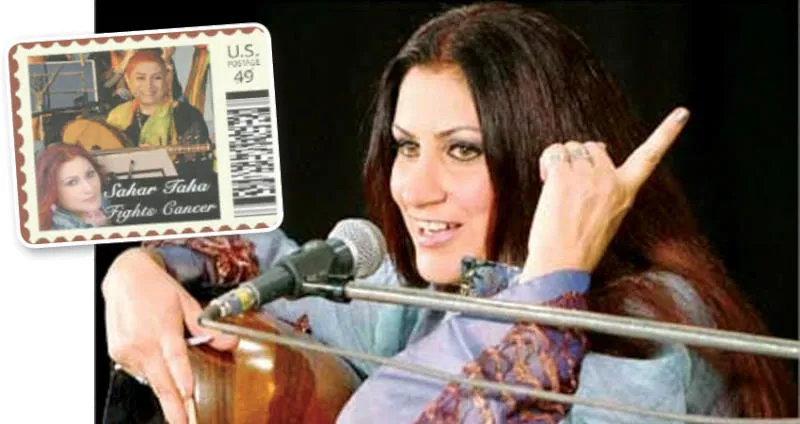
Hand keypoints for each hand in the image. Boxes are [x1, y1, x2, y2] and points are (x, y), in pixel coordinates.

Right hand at [102, 248, 238, 423]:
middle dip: (172, 405)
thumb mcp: (187, 303)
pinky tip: (154, 357)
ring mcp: (128, 350)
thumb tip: (230, 342)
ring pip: (150, 378)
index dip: (181, 378)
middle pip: (160, 380)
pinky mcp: (118, 354)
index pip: (175, 359)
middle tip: (183, 422)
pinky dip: (149, 370)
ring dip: (163, 385)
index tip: (187, 394)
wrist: (125, 277)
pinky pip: (138, 371)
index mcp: (163, 329)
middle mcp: (143, 342)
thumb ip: (207, 327)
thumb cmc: (156, 288)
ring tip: (176, 391)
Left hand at [521, 107, 689, 279]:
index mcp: (626, 192)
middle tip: (568, 185)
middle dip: (579, 159)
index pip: (651, 157)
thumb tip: (598, 149)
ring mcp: (588, 177)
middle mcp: (611, 181)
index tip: (683, 113)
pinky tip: (546, 180)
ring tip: (557, 188)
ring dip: (561, 160)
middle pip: (594, 147)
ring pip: (572, 147)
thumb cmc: (578, 245)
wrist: (560, 265)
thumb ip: (605, 185)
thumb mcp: (606, 216)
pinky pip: (555, 153)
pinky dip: (547, 162)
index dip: (667, 133)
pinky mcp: (564, 176)